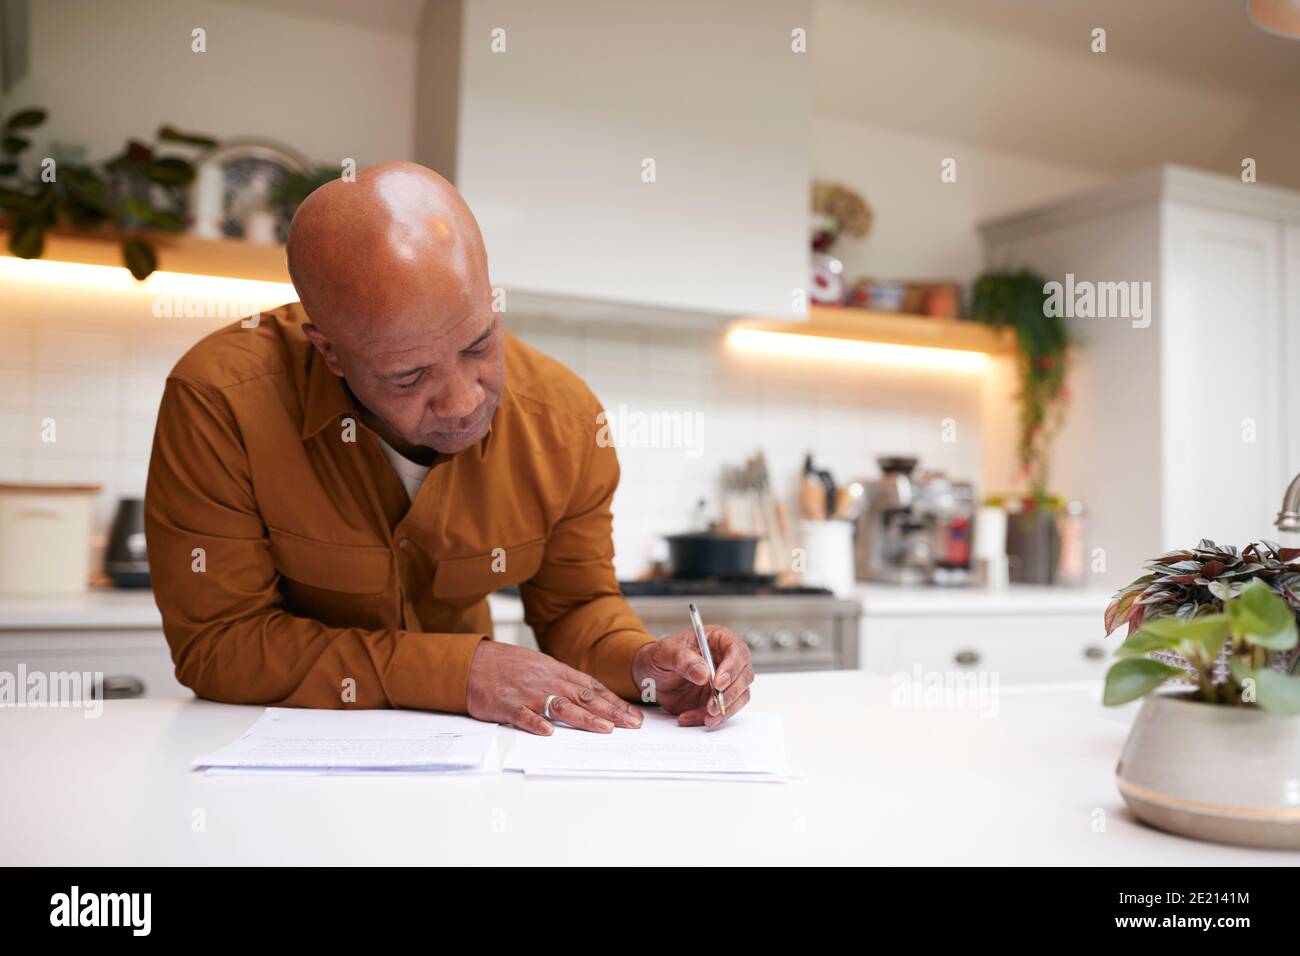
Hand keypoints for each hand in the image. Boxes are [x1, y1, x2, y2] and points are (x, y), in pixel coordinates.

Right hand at [465, 640, 643, 735]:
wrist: (472, 662)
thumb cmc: (507, 665)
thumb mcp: (540, 666)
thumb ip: (563, 680)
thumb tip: (590, 695)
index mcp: (556, 671)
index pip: (591, 687)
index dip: (614, 701)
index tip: (633, 714)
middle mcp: (546, 681)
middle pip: (583, 697)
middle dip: (611, 711)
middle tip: (632, 724)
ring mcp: (527, 693)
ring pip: (560, 706)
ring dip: (584, 718)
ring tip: (604, 729)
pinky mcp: (506, 704)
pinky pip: (522, 714)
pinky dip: (536, 723)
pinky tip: (548, 732)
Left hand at [630, 625, 753, 727]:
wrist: (651, 674)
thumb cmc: (660, 656)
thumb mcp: (664, 652)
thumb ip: (682, 659)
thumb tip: (703, 673)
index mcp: (718, 639)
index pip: (736, 650)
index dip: (732, 667)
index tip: (718, 682)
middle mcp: (726, 660)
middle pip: (744, 676)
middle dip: (730, 694)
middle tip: (712, 706)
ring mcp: (725, 681)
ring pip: (740, 697)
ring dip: (724, 710)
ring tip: (705, 716)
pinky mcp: (718, 699)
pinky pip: (723, 712)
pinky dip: (709, 718)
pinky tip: (688, 716)